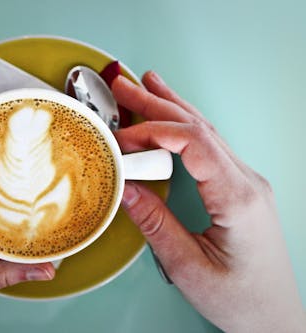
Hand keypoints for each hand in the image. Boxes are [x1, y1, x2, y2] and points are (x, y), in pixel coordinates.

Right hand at [112, 72, 305, 331]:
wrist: (273, 317)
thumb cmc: (240, 299)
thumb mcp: (188, 268)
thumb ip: (155, 223)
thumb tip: (125, 187)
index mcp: (238, 198)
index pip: (194, 143)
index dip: (153, 131)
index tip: (121, 138)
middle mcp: (246, 182)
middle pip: (199, 127)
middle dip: (158, 103)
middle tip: (123, 86)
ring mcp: (245, 183)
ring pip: (206, 131)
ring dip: (172, 107)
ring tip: (145, 86)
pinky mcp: (238, 189)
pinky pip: (208, 147)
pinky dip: (183, 127)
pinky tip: (171, 117)